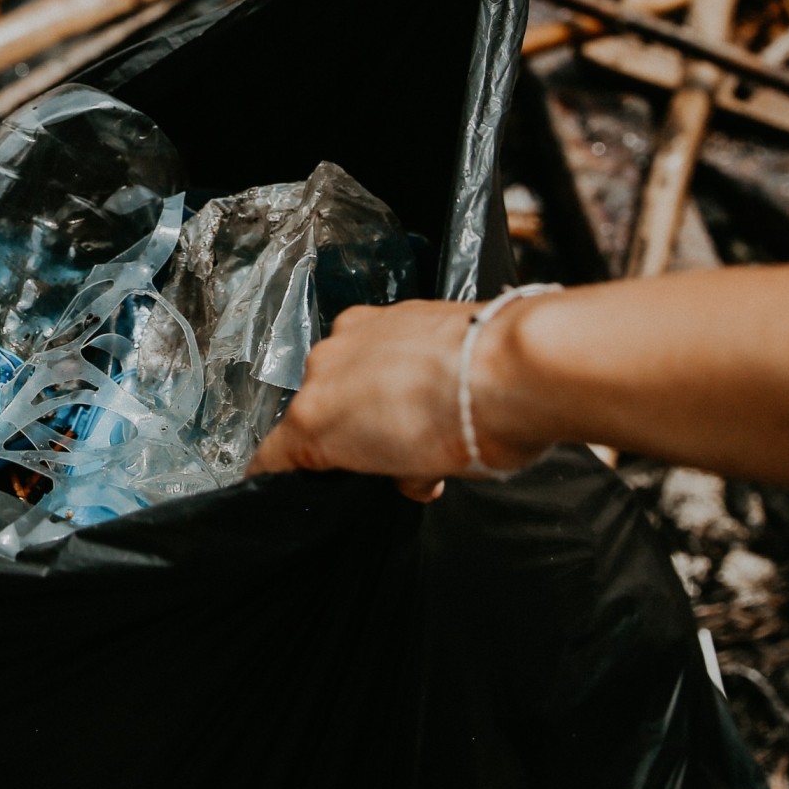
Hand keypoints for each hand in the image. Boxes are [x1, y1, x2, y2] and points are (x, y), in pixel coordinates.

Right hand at [248, 298, 553, 499]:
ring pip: (345, 371)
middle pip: (316, 409)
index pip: (275, 455)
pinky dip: (392, 357)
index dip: (284, 472)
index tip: (294, 480)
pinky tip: (429, 370)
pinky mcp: (388, 309)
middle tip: (393, 447)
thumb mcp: (424, 476)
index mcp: (315, 423)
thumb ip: (398, 473)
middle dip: (346, 429)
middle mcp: (322, 371)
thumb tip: (413, 472)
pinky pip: (373, 341)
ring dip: (369, 388)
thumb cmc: (467, 431)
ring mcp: (354, 334)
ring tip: (418, 404)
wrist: (513, 369)